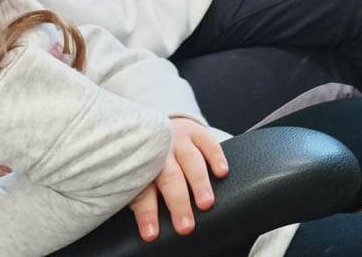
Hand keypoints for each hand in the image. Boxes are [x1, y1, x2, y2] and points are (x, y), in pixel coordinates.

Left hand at [129, 118, 226, 240]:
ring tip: (206, 203)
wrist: (156, 127)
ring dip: (199, 183)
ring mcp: (180, 141)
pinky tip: (221, 173)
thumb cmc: (147, 162)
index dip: (147, 214)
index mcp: (142, 169)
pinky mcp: (197, 132)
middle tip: (186, 225)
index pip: (143, 193)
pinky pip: (209, 144)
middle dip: (178, 203)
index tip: (151, 234)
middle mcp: (161, 154)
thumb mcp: (139, 178)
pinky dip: (216, 158)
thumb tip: (149, 230)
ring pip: (191, 162)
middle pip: (170, 179)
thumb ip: (142, 198)